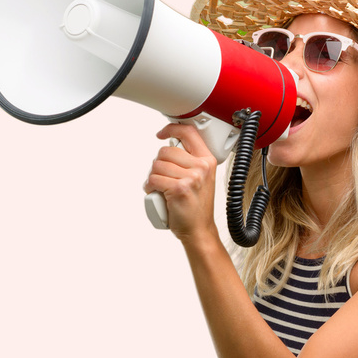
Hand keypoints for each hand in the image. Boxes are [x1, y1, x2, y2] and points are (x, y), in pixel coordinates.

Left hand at [143, 123, 219, 243]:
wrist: (199, 230)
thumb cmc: (196, 206)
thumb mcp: (201, 178)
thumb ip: (191, 161)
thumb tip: (171, 146)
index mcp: (207, 161)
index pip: (189, 132)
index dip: (172, 128)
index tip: (162, 134)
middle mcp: (201, 167)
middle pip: (166, 150)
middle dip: (158, 163)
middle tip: (163, 176)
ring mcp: (192, 178)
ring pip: (157, 165)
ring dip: (152, 177)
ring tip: (160, 187)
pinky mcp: (179, 188)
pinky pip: (153, 179)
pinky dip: (149, 186)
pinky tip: (156, 193)